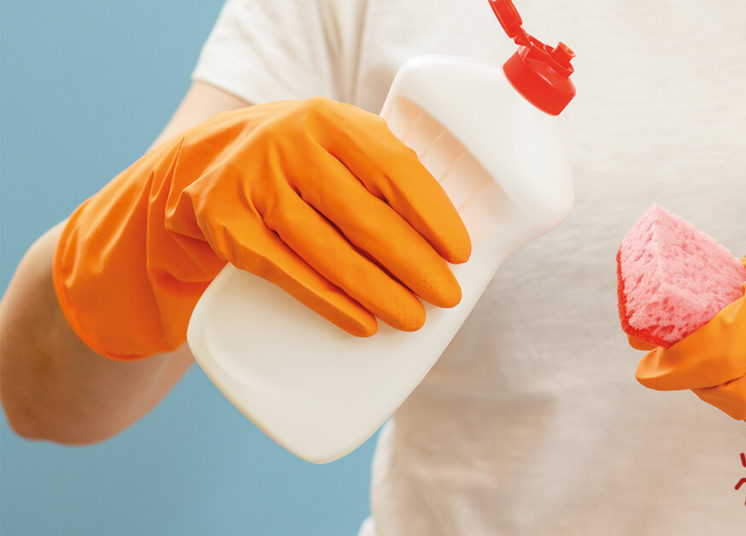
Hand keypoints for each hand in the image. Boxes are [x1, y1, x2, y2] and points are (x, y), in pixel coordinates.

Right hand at [54, 98, 470, 359]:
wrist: (198, 163)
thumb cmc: (294, 161)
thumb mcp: (332, 142)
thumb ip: (381, 167)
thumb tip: (450, 233)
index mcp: (329, 119)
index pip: (393, 167)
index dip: (433, 214)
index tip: (461, 253)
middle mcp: (288, 144)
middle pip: (364, 215)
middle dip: (414, 263)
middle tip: (448, 296)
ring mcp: (251, 184)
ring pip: (327, 250)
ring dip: (378, 291)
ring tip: (414, 319)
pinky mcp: (225, 227)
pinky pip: (287, 272)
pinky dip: (329, 302)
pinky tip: (363, 324)